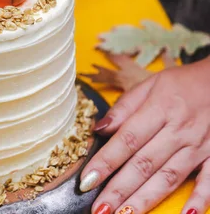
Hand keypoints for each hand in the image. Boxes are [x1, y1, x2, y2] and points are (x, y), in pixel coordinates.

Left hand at [80, 57, 209, 213]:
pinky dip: (200, 199)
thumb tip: (98, 129)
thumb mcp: (150, 84)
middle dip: (119, 189)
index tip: (86, 181)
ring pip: (169, 177)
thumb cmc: (182, 83)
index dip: (105, 163)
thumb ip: (124, 108)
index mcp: (159, 110)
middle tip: (100, 210)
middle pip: (144, 164)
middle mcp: (179, 130)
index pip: (126, 140)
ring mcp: (200, 146)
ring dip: (146, 199)